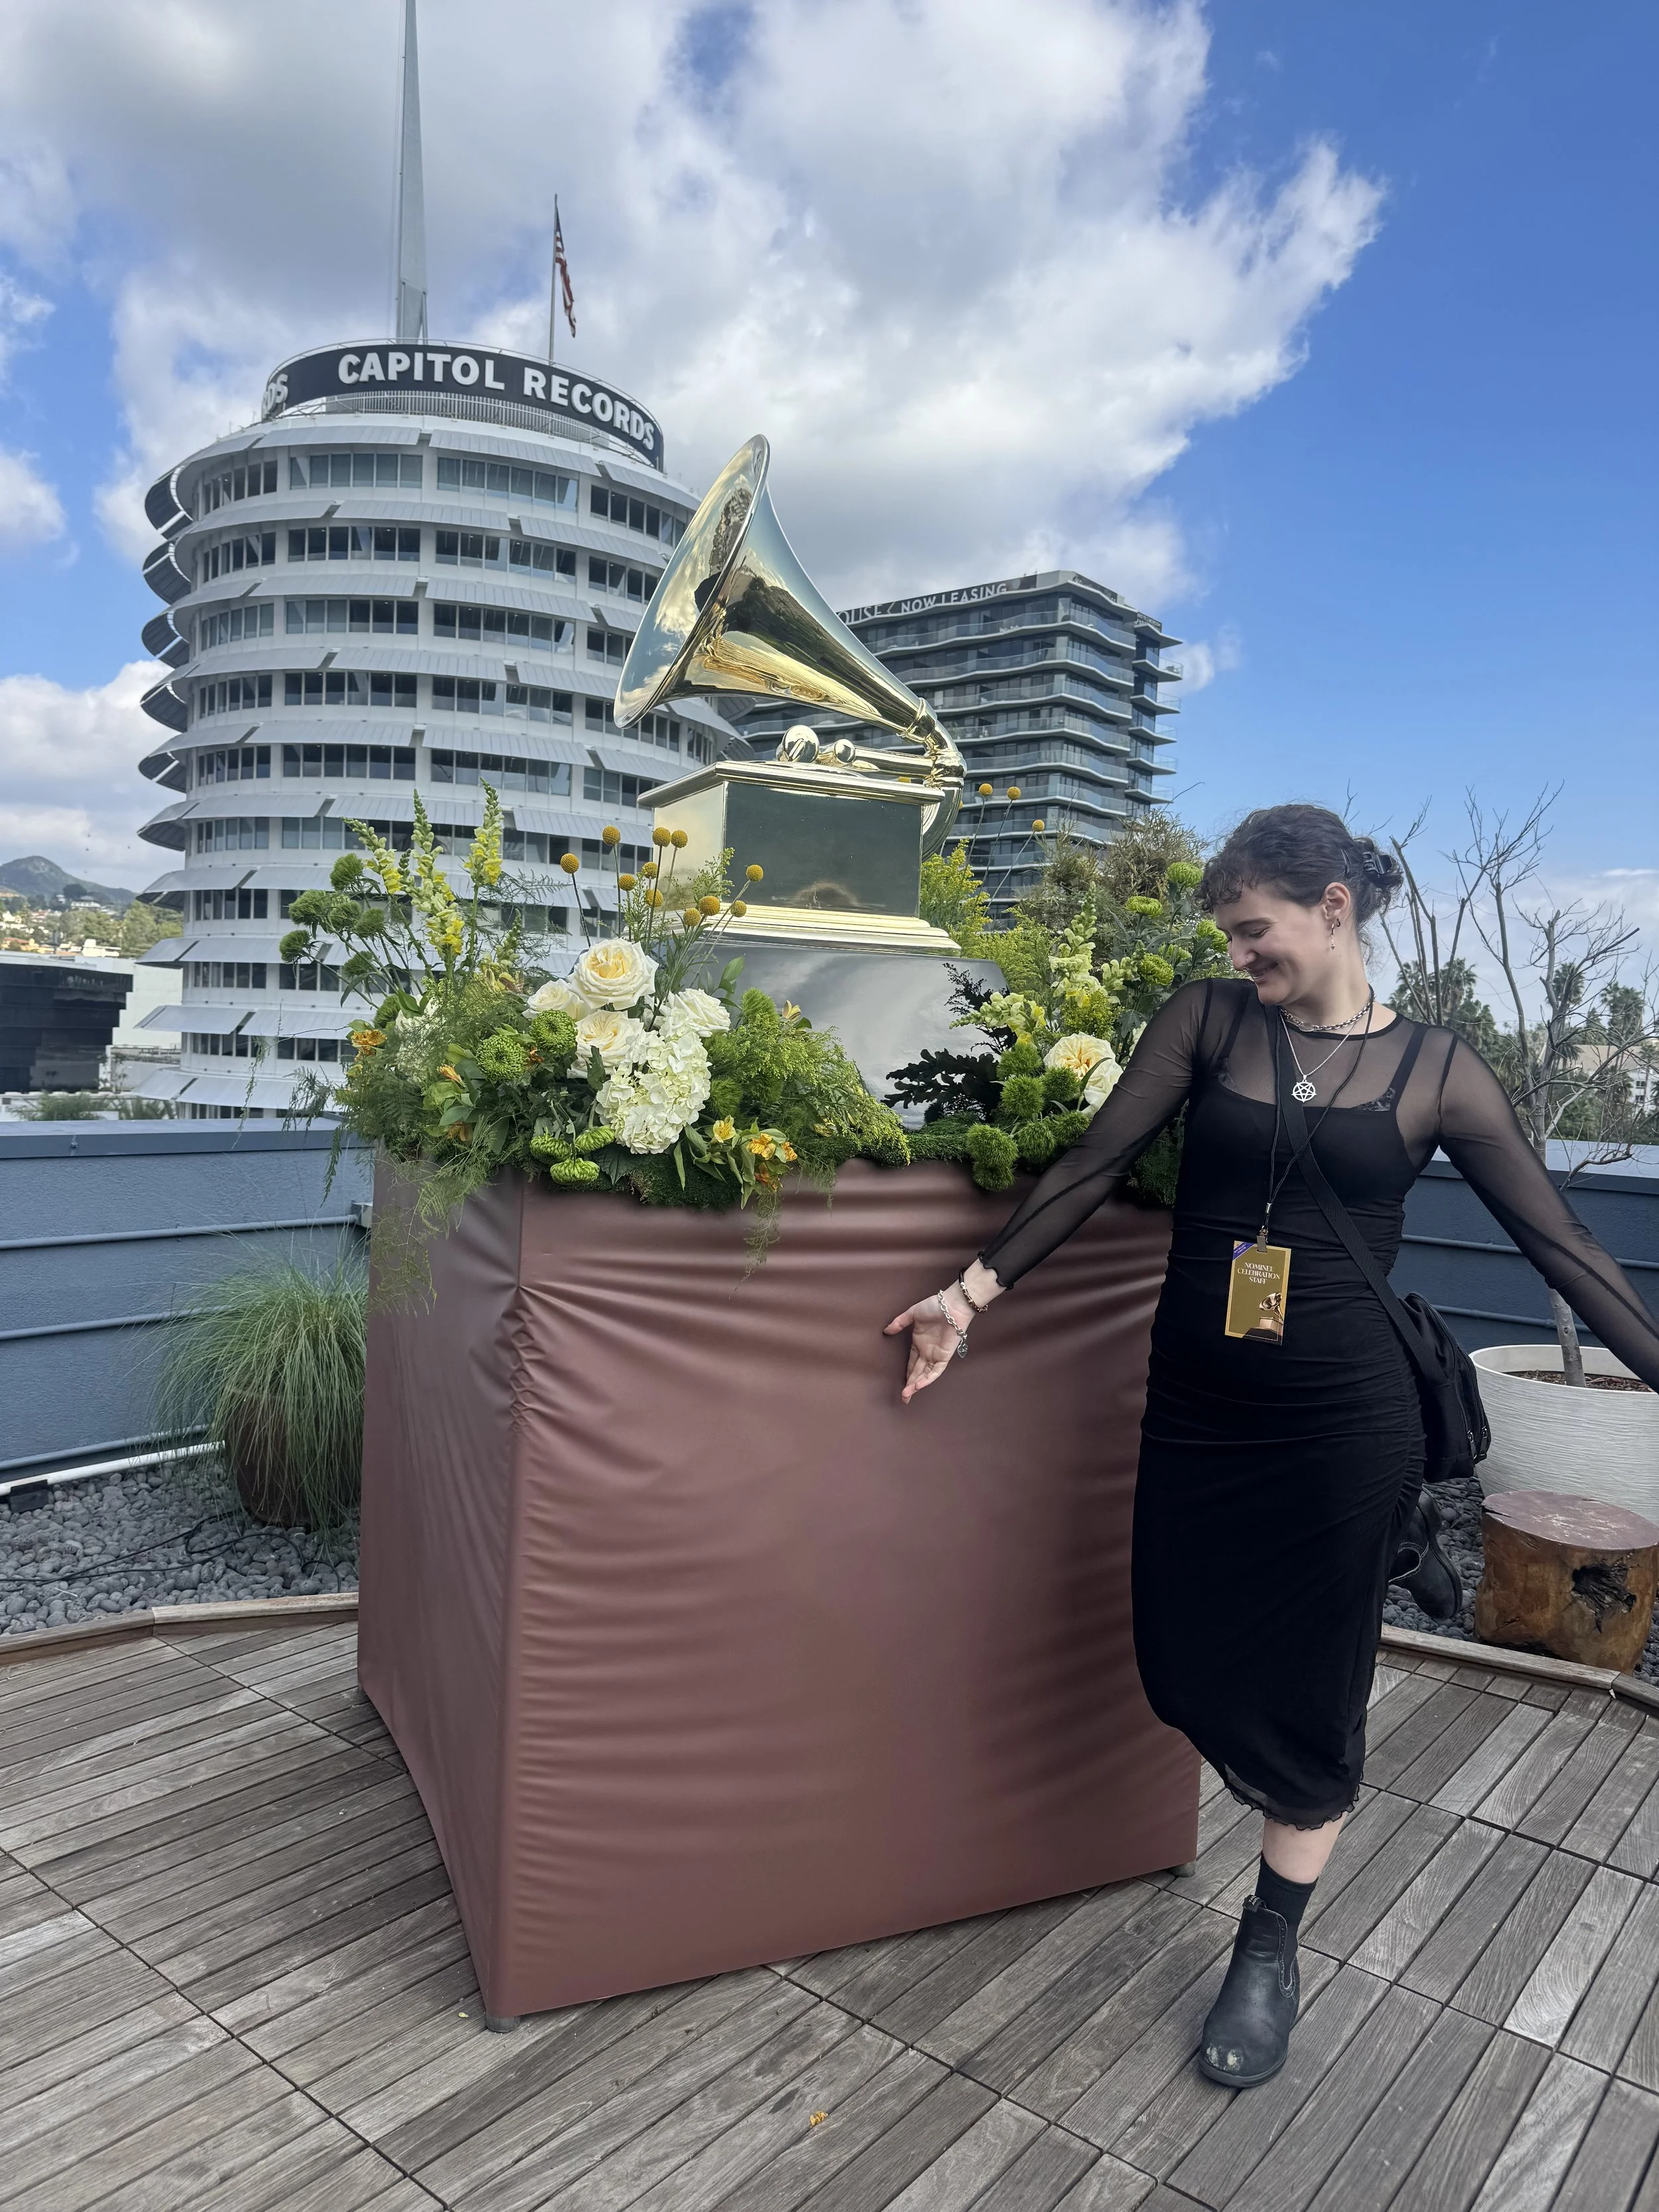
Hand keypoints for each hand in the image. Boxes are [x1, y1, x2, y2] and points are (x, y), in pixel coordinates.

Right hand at [884, 1288, 966, 1403]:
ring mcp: (936, 1354)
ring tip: (907, 1395)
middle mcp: (927, 1351)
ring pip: (925, 1374)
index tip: (901, 1386)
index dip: (907, 1375)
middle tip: (904, 1398)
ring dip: (917, 1385)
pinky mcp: (944, 1355)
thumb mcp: (912, 1314)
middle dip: (910, 1386)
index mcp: (919, 1343)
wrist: (951, 1305)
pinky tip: (919, 1385)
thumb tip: (886, 1331)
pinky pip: (936, 1370)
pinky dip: (928, 1378)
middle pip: (917, 1372)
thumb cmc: (934, 1306)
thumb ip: (899, 1323)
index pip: (912, 1363)